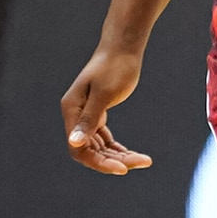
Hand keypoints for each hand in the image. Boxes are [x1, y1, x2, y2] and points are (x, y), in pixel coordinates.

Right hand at [62, 46, 152, 173]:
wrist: (123, 48)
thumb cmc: (115, 67)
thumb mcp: (104, 94)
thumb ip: (90, 119)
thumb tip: (74, 142)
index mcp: (72, 110)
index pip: (79, 148)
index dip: (98, 162)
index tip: (123, 169)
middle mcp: (75, 114)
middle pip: (89, 150)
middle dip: (114, 160)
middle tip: (142, 162)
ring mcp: (86, 114)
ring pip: (99, 146)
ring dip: (120, 156)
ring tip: (145, 160)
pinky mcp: (99, 112)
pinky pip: (104, 139)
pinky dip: (118, 148)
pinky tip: (134, 155)